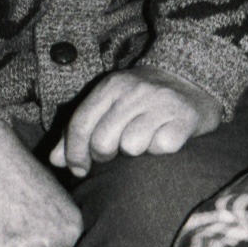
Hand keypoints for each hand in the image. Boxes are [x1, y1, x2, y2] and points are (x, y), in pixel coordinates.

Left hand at [50, 67, 223, 177]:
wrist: (191, 77)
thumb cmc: (141, 98)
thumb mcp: (108, 103)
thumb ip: (79, 129)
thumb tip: (55, 161)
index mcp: (111, 85)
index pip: (81, 124)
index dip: (74, 153)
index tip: (79, 169)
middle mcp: (135, 91)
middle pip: (103, 141)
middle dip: (105, 156)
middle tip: (117, 151)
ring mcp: (161, 103)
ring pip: (132, 146)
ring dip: (136, 151)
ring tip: (143, 139)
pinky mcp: (185, 118)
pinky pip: (161, 147)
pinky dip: (160, 149)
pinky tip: (163, 137)